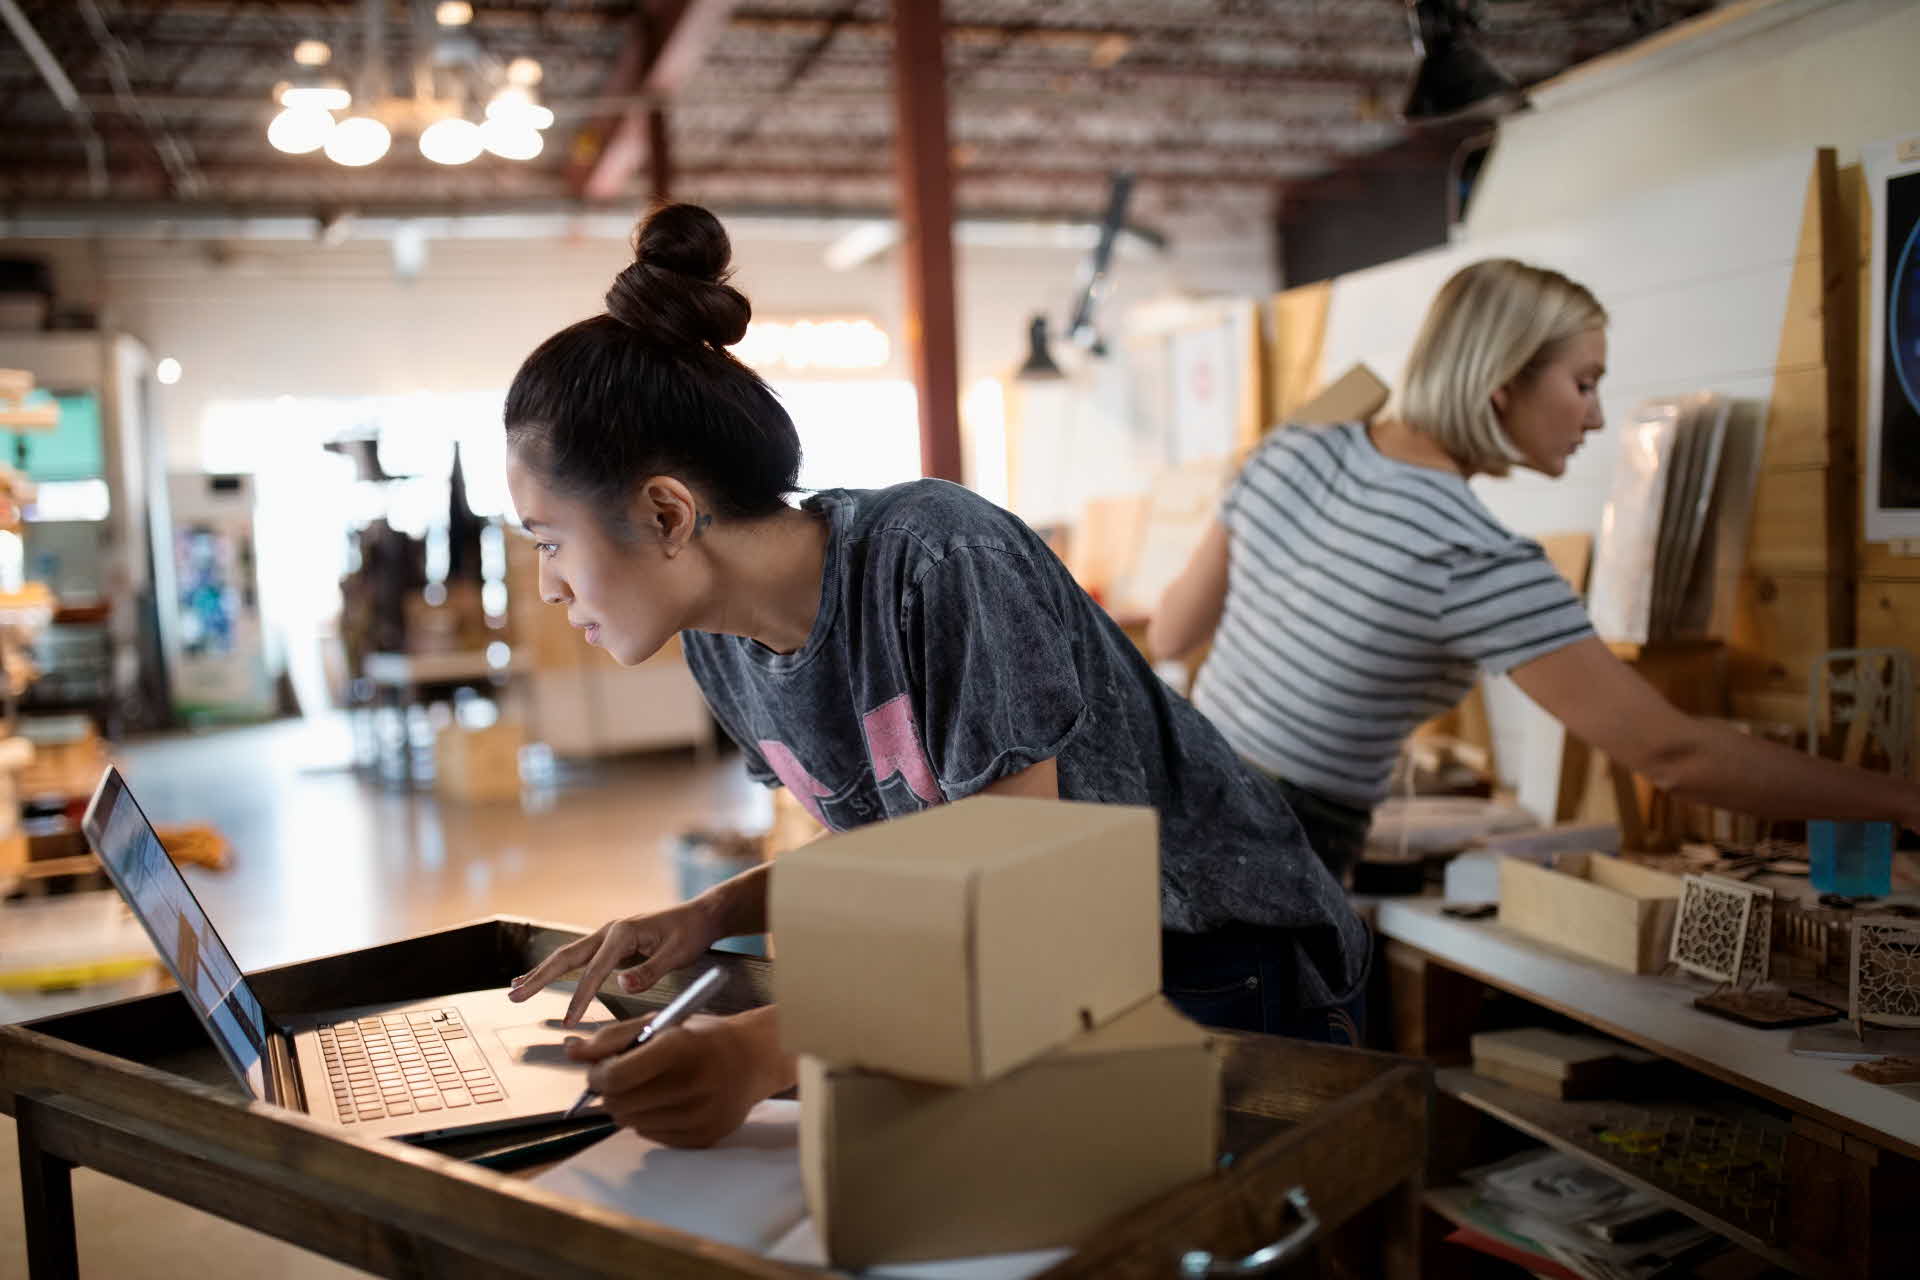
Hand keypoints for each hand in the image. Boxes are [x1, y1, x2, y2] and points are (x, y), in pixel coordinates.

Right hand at [509, 900, 721, 1024]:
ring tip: (516, 988)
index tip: (569, 1022)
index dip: (581, 997)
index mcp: (623, 933)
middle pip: (567, 957)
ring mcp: (607, 936)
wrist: (700, 915)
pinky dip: (556, 968)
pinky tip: (540, 976)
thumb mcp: (678, 953)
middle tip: (514, 996)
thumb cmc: (691, 933)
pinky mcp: (610, 944)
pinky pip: (578, 958)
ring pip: (567, 956)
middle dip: (540, 978)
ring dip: (541, 972)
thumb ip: (650, 970)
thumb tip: (621, 984)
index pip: (595, 970)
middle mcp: (609, 931)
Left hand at [564, 1006, 790, 1147]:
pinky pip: (651, 1136)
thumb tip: (571, 1052)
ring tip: (651, 1087)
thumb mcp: (662, 1023)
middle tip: (624, 1077)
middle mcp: (693, 1084)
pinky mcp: (703, 1138)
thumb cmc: (703, 1038)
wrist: (756, 1059)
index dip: (597, 1075)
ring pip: (631, 1123)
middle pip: (618, 1103)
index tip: (599, 1069)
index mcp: (681, 1047)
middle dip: (611, 1091)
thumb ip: (613, 1037)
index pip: (616, 1076)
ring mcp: (700, 1115)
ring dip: (630, 1106)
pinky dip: (649, 1120)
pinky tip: (669, 1102)